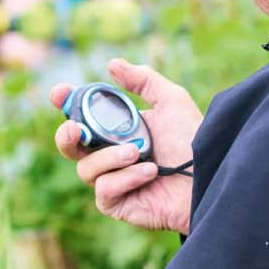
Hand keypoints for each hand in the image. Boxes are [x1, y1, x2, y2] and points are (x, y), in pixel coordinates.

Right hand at [52, 58, 202, 234]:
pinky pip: (103, 190)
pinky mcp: (118, 205)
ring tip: (138, 152)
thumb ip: (143, 80)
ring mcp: (112, 181)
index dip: (65, 104)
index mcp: (117, 129)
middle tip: (75, 128)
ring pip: (86, 169)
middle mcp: (110, 155)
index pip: (81, 116)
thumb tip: (112, 64)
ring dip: (110, 157)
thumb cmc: (193, 141)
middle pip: (70, 146)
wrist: (210, 176)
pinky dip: (124, 178)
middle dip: (66, 135)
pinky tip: (149, 173)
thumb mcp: (171, 101)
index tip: (59, 93)